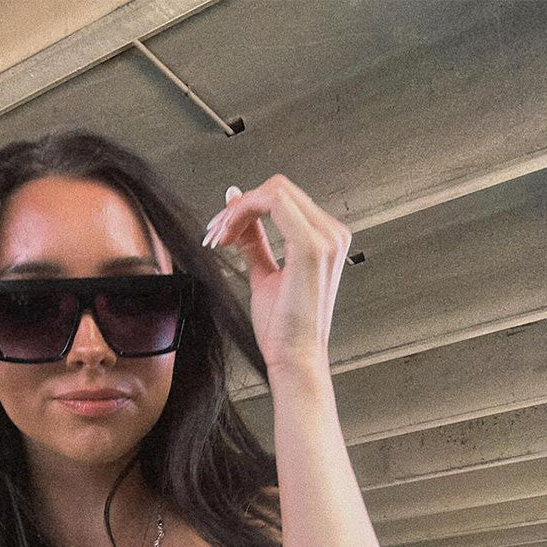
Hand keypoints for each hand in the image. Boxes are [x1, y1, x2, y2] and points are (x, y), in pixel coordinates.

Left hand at [201, 176, 352, 375]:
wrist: (295, 358)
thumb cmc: (285, 329)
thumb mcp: (265, 274)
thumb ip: (255, 241)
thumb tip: (238, 212)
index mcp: (325, 239)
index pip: (283, 200)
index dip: (246, 207)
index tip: (222, 230)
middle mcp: (331, 234)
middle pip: (278, 189)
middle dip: (238, 207)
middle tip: (215, 232)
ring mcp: (325, 238)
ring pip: (274, 191)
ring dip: (237, 210)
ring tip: (219, 237)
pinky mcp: (312, 245)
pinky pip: (273, 203)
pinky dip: (242, 213)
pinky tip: (227, 236)